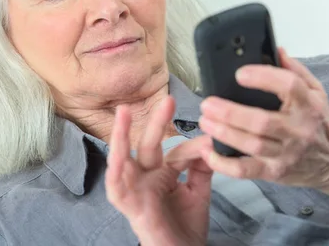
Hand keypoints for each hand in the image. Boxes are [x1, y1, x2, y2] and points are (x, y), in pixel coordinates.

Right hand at [105, 96, 213, 245]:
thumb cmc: (186, 228)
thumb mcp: (198, 192)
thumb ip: (201, 167)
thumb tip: (208, 141)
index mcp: (161, 175)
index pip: (174, 151)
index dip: (193, 145)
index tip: (213, 138)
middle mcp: (145, 179)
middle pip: (148, 146)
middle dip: (157, 122)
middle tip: (168, 100)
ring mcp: (135, 191)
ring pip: (123, 159)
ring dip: (121, 136)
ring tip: (123, 113)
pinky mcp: (130, 207)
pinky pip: (116, 188)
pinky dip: (115, 172)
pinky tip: (117, 156)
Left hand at [198, 47, 328, 188]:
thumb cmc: (319, 122)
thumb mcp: (317, 91)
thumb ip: (296, 70)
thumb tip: (275, 50)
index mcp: (309, 104)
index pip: (289, 86)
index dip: (263, 78)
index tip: (240, 73)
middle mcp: (298, 129)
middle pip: (262, 121)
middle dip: (230, 112)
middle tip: (208, 103)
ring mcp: (286, 153)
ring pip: (252, 144)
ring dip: (224, 133)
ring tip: (205, 120)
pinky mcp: (275, 172)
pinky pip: (246, 171)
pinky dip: (224, 164)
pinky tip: (208, 151)